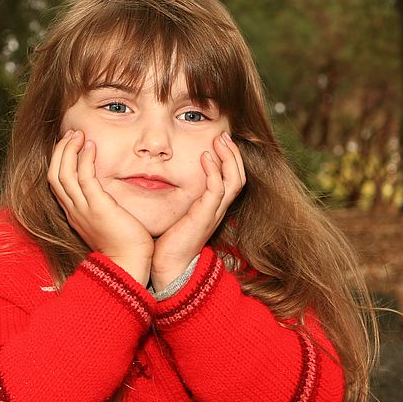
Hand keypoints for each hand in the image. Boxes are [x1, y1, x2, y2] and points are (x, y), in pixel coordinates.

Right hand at [48, 130, 153, 284]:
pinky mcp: (98, 207)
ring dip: (69, 150)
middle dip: (61, 151)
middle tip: (72, 134)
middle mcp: (74, 210)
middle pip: (54, 174)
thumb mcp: (107, 222)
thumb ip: (103, 207)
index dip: (60, 161)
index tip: (70, 145)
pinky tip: (91, 146)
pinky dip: (84, 159)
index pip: (57, 183)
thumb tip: (109, 195)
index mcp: (74, 214)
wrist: (128, 264)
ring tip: (78, 134)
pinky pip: (84, 178)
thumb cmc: (124, 246)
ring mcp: (83, 209)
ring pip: (64, 174)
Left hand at [151, 132, 245, 291]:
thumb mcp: (177, 213)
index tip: (219, 141)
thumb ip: (179, 197)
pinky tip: (205, 158)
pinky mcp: (204, 217)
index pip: (232, 179)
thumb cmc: (168, 241)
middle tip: (223, 135)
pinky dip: (214, 172)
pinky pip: (217, 190)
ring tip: (220, 141)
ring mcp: (213, 213)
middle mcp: (217, 209)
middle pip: (239, 177)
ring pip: (234, 181)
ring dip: (228, 158)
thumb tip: (163, 177)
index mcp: (213, 207)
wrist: (168, 266)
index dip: (230, 159)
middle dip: (233, 154)